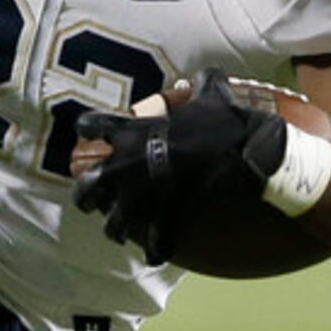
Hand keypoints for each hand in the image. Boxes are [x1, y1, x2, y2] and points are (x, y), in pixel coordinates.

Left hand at [68, 72, 284, 261]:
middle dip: (86, 196)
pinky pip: (155, 238)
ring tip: (118, 234)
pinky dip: (156, 250)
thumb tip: (209, 73)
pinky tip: (155, 257)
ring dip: (115, 229)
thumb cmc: (226, 120)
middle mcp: (128, 164)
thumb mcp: (213, 93)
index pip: (91, 126)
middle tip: (91, 201)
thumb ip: (203, 83)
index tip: (89, 135)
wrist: (244, 148)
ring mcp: (145, 192)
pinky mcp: (167, 212)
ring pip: (113, 222)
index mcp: (134, 131)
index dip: (87, 130)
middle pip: (88, 185)